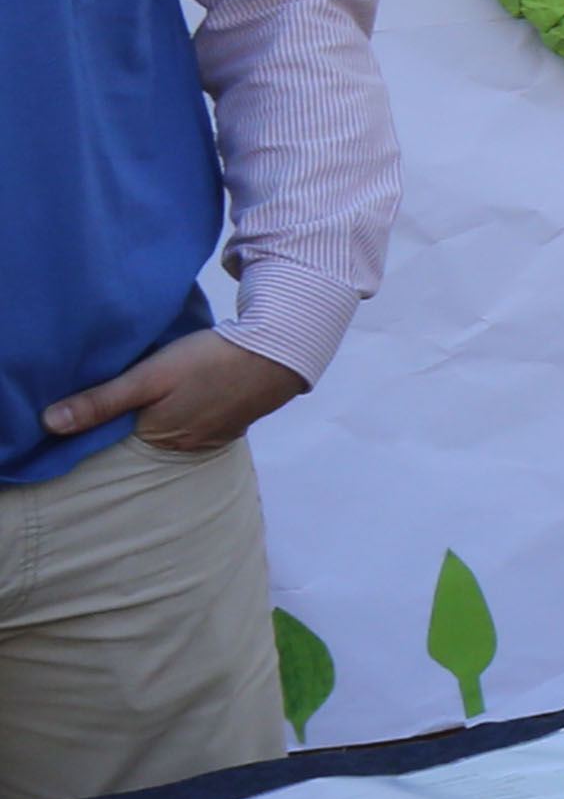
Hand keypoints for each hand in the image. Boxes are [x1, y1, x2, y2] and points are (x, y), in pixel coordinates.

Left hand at [42, 329, 308, 453]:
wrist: (279, 352)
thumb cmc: (209, 361)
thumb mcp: (149, 376)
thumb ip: (101, 401)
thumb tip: (48, 425)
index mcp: (159, 437)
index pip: (120, 431)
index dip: (114, 411)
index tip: (117, 387)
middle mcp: (185, 447)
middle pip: (150, 431)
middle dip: (143, 412)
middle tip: (146, 380)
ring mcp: (215, 438)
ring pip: (178, 426)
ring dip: (172, 410)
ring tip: (172, 384)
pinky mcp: (237, 425)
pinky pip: (204, 422)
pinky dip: (197, 409)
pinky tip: (200, 389)